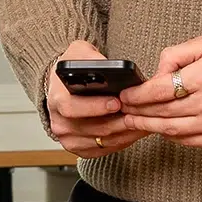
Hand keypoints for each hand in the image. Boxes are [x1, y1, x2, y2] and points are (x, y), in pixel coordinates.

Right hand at [44, 40, 141, 154]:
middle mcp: (60, 123)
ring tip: (144, 119)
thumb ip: (91, 57)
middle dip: (120, 121)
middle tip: (140, 112)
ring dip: (126, 131)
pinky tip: (136, 128)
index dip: (96, 107)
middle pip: (93, 128)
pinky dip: (124, 140)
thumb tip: (108, 66)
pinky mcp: (81, 149)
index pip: (72, 108)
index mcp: (56, 99)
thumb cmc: (74, 70)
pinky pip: (107, 148)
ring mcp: (70, 138)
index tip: (117, 102)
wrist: (64, 87)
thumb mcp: (79, 52)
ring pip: (104, 140)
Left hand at [120, 37, 201, 149]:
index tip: (126, 95)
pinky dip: (171, 136)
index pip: (159, 90)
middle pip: (162, 112)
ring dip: (149, 126)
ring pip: (171, 130)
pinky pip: (188, 141)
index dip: (138, 95)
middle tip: (122, 110)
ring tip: (134, 122)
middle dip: (138, 111)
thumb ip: (178, 55)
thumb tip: (156, 73)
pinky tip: (161, 129)